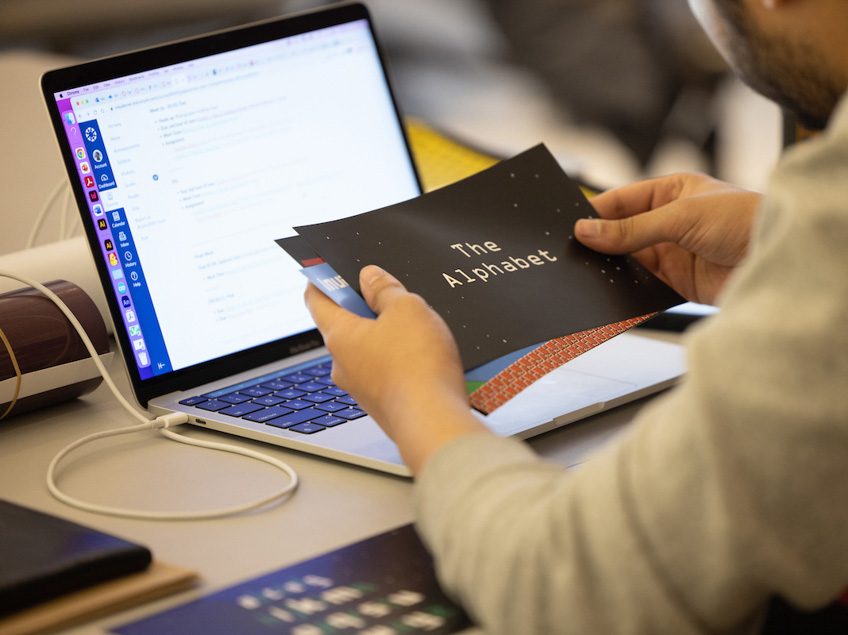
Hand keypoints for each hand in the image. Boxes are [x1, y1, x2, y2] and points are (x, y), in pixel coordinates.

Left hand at [305, 265, 486, 473]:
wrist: (434, 422)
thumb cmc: (417, 366)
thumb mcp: (407, 308)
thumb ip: (385, 289)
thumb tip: (370, 277)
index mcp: (339, 336)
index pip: (316, 300)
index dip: (321, 280)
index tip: (326, 269)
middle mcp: (343, 365)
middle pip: (345, 326)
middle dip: (365, 309)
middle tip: (390, 296)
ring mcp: (361, 389)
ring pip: (368, 352)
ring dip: (386, 337)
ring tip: (417, 330)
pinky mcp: (382, 405)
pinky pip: (385, 374)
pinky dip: (399, 362)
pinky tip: (424, 358)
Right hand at [575, 173, 761, 304]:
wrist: (780, 259)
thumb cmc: (746, 220)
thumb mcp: (681, 217)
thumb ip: (631, 229)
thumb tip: (588, 231)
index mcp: (671, 192)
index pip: (621, 201)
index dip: (596, 213)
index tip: (571, 226)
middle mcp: (669, 222)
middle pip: (621, 234)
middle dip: (600, 243)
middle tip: (574, 253)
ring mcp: (673, 253)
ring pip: (629, 261)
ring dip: (612, 268)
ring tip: (589, 274)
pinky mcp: (678, 282)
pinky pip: (642, 285)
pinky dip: (627, 289)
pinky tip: (613, 291)